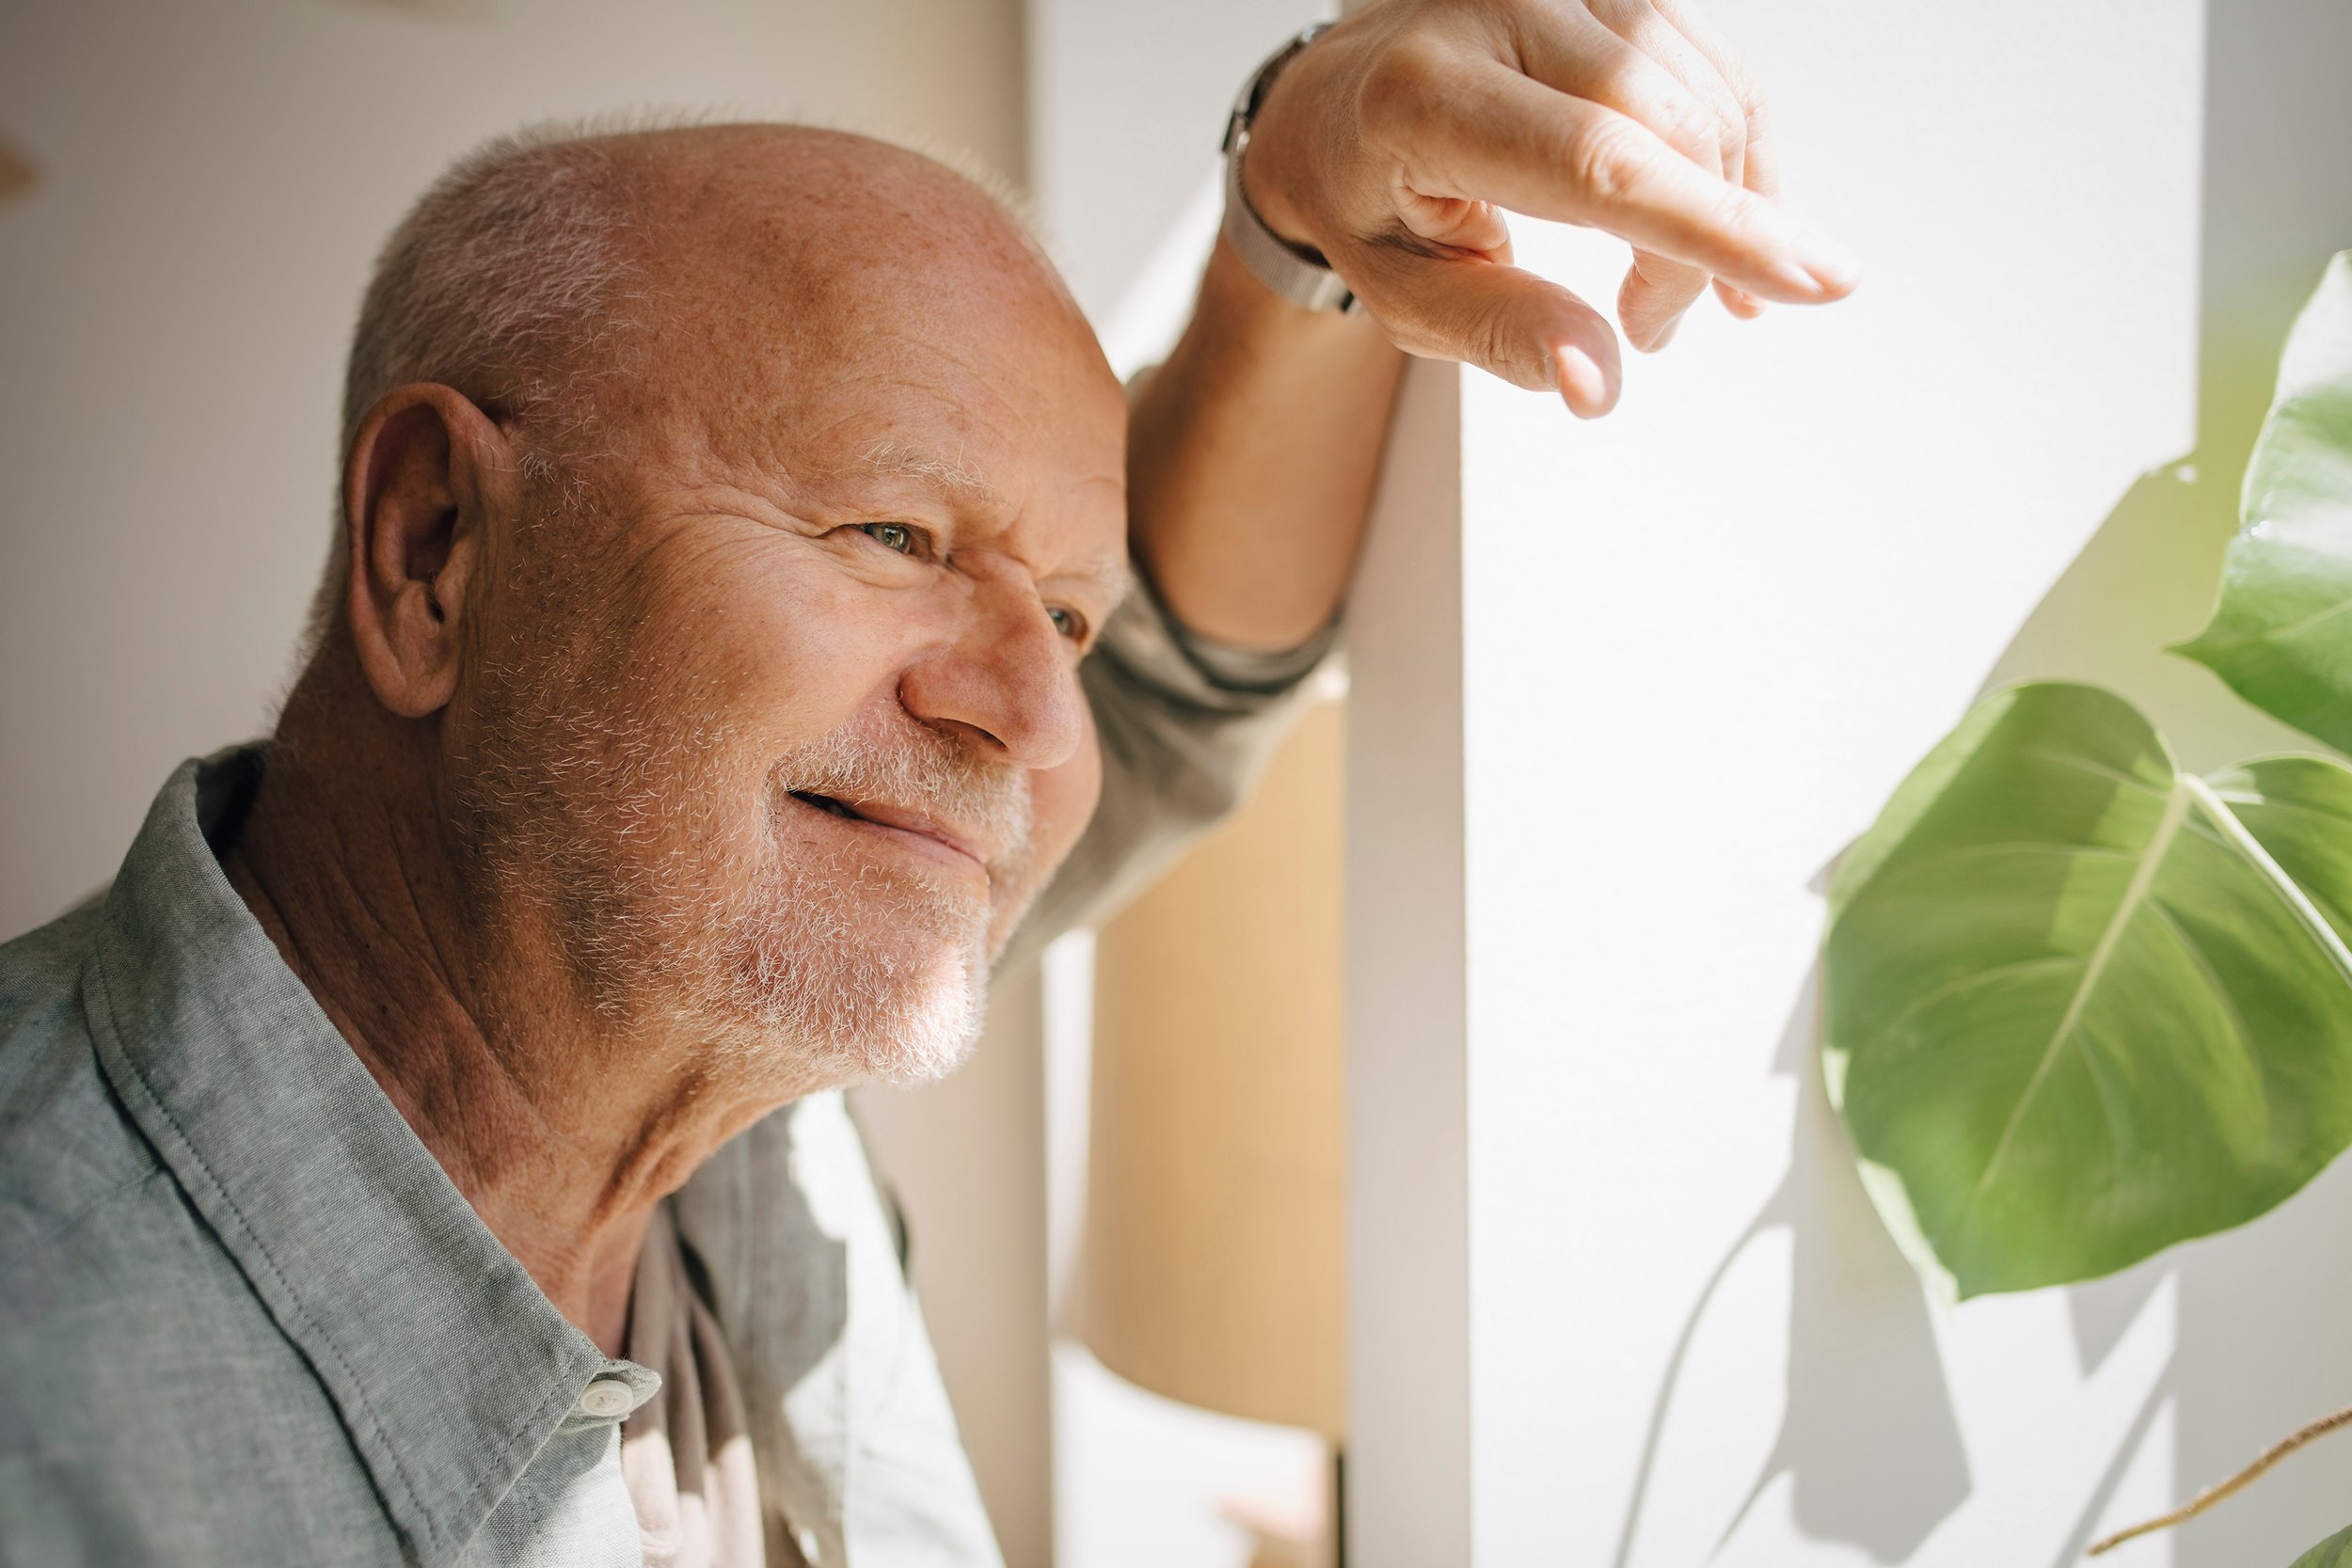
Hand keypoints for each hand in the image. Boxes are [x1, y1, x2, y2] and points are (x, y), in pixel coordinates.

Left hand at [1241, 0, 1858, 416]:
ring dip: (1720, 208)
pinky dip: (1729, 158)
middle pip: (1666, 132)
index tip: (1811, 281)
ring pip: (1706, 99)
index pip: (1596, 161)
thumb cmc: (1368, 203)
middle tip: (1650, 328)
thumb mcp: (1406, 295)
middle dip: (1697, 248)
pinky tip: (1710, 221)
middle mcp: (1496, 8)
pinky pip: (1711, 71)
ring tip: (1658, 290)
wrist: (1338, 104)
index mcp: (1425, 97)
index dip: (1707, 227)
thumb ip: (1503, 334)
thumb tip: (1596, 385)